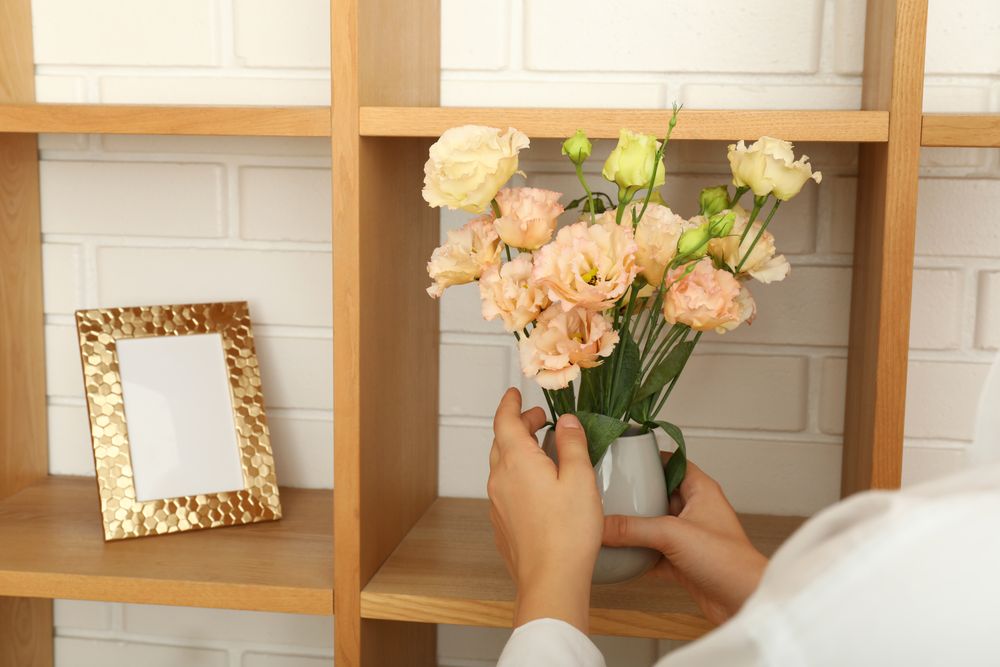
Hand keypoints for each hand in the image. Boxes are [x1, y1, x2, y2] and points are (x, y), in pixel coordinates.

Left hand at [488, 388, 602, 632]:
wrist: (550, 579)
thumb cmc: (567, 533)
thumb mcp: (580, 478)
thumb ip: (572, 444)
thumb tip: (568, 422)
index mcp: (517, 461)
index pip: (504, 420)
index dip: (510, 403)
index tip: (515, 394)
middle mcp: (500, 479)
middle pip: (502, 441)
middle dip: (518, 425)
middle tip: (538, 420)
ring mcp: (497, 503)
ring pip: (502, 465)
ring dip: (518, 451)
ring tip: (542, 452)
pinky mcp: (502, 523)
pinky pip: (505, 489)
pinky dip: (518, 476)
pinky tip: (539, 487)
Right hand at [603, 455, 766, 623]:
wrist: (744, 602)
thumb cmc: (729, 561)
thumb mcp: (673, 535)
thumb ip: (633, 529)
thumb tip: (601, 525)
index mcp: (701, 491)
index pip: (672, 462)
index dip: (650, 456)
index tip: (624, 455)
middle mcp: (695, 510)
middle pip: (658, 494)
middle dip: (635, 494)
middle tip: (608, 489)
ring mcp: (689, 537)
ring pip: (654, 525)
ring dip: (634, 526)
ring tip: (607, 519)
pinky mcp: (683, 562)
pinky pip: (653, 552)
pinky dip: (637, 554)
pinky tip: (619, 555)